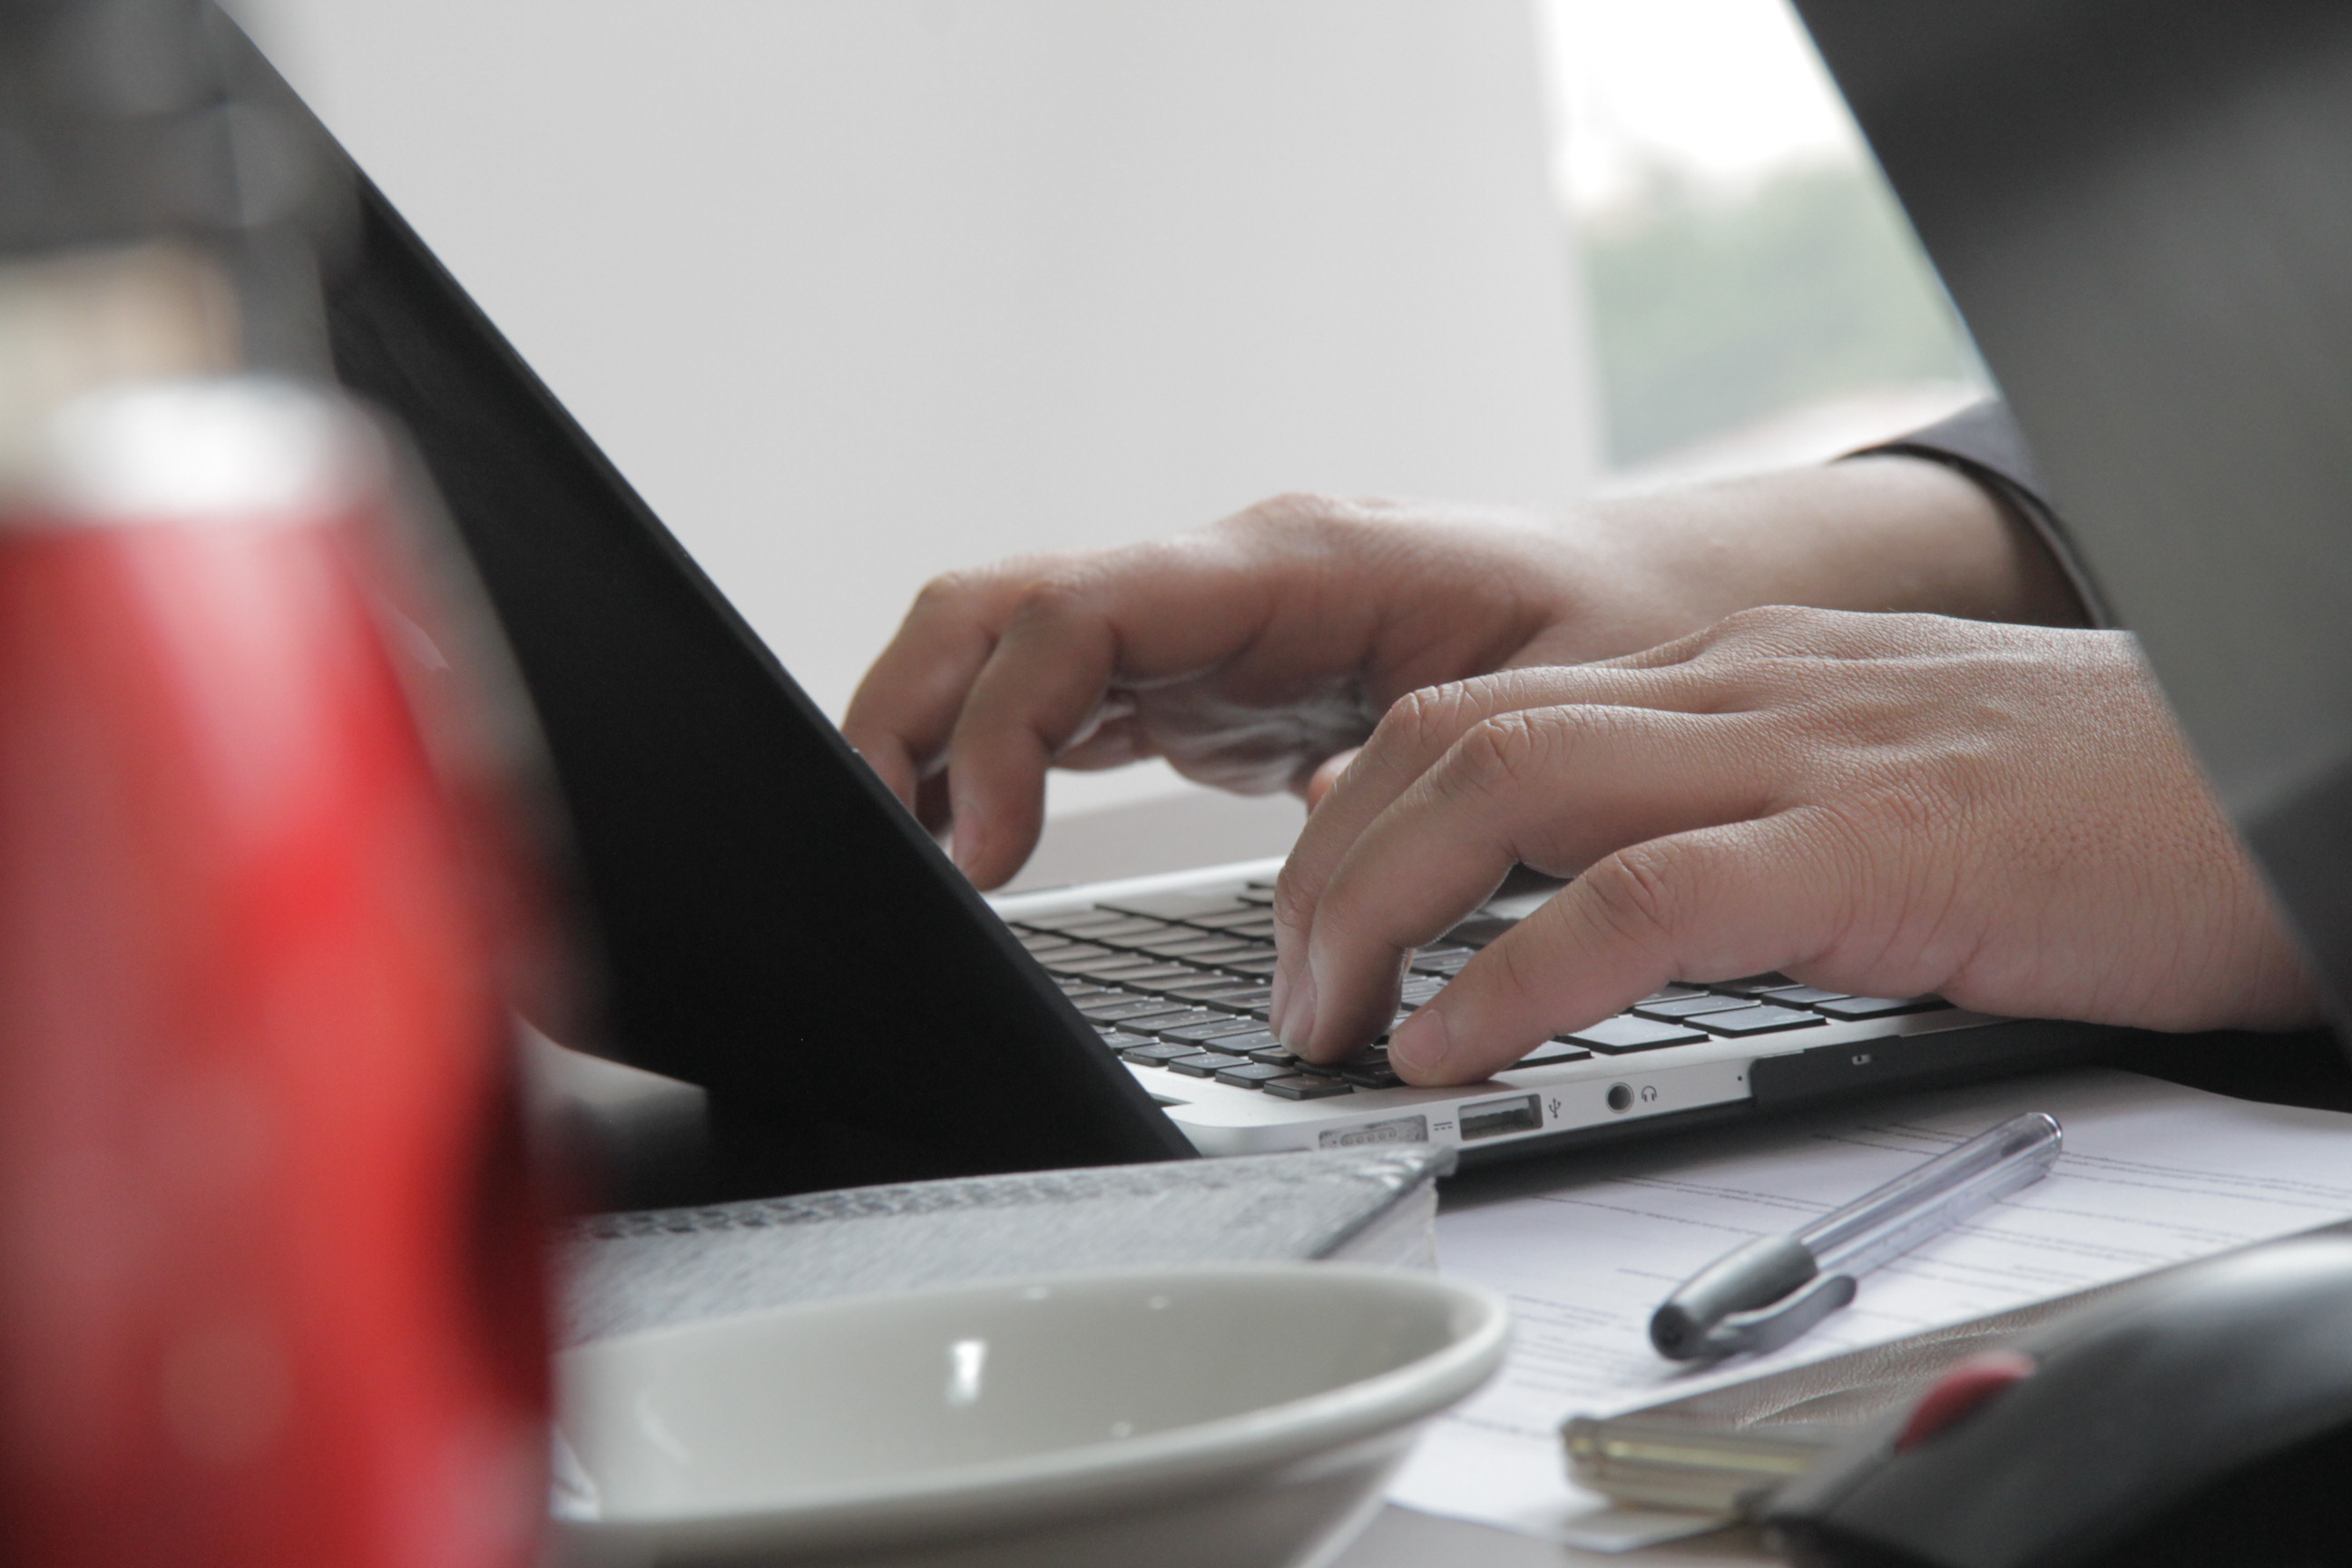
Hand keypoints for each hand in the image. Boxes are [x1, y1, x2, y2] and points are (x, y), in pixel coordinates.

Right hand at [843, 458, 2082, 887]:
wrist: (1649, 601)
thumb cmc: (1611, 632)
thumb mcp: (1553, 703)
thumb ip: (1433, 769)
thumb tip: (1324, 870)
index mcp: (1294, 563)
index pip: (1086, 611)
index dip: (1003, 721)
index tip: (982, 848)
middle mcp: (1221, 581)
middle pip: (999, 609)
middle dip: (908, 714)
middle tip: (876, 852)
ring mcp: (1200, 630)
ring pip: (1007, 650)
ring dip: (929, 740)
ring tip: (893, 861)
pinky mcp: (1201, 686)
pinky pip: (1057, 702)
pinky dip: (989, 764)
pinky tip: (966, 842)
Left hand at [1271, 607, 2320, 1082]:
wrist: (2281, 772)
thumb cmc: (2091, 805)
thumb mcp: (1866, 787)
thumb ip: (1734, 821)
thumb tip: (1595, 914)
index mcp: (1733, 675)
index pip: (1484, 707)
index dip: (1363, 811)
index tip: (1315, 913)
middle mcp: (1739, 689)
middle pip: (1451, 736)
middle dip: (1329, 867)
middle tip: (1291, 992)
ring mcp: (1800, 754)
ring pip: (1508, 785)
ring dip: (1379, 910)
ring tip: (1329, 1021)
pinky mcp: (1871, 847)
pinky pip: (1641, 900)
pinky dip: (1517, 974)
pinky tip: (1456, 1045)